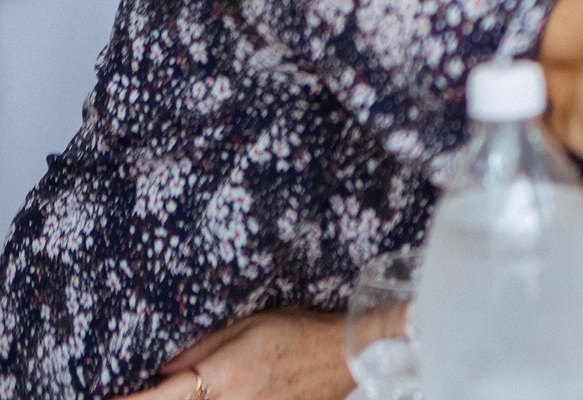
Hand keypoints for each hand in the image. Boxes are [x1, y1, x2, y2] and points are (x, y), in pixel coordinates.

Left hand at [123, 311, 350, 399]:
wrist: (346, 356)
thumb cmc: (299, 331)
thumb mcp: (249, 324)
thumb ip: (202, 347)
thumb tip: (164, 371)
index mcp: (223, 374)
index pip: (161, 397)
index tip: (103, 399)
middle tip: (128, 394)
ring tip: (186, 387)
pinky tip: (213, 392)